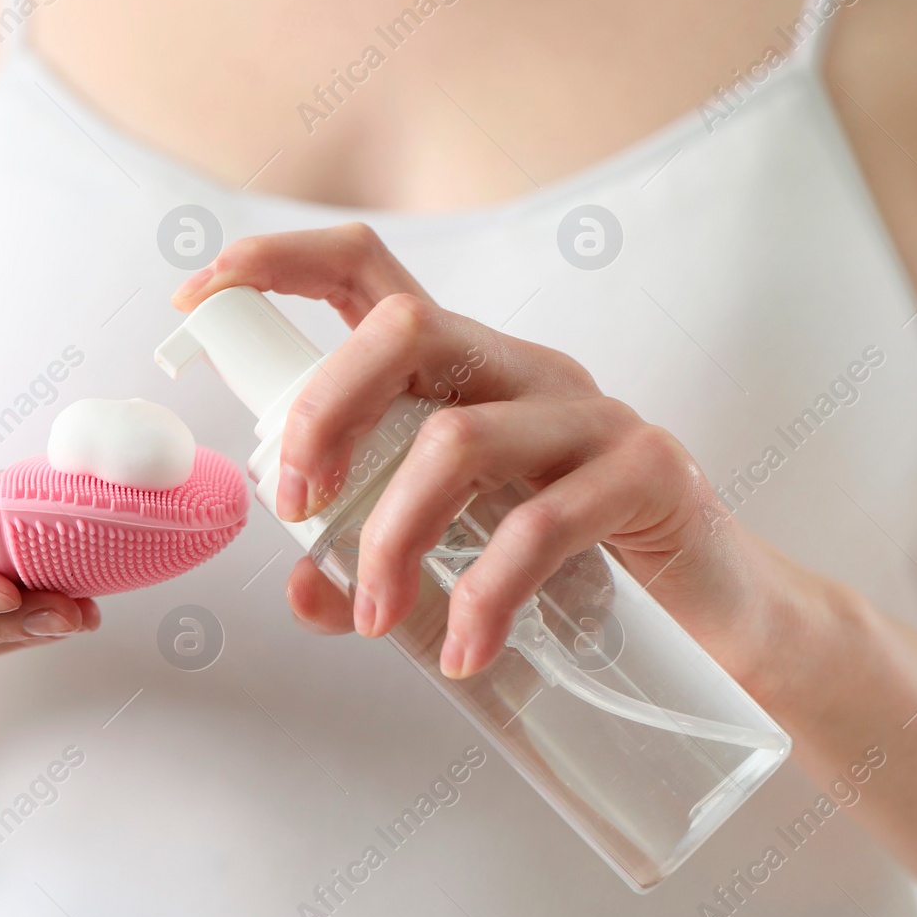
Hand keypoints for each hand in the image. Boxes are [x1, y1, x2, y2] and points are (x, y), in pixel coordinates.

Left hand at [173, 224, 815, 696]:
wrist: (718, 621)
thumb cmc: (577, 573)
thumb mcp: (458, 558)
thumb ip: (376, 560)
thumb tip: (303, 585)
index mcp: (468, 371)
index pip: (370, 275)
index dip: (277, 263)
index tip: (197, 296)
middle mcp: (523, 371)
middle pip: (404, 331)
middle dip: (323, 412)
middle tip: (295, 509)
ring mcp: (590, 413)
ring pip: (458, 437)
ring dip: (392, 536)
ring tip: (375, 617)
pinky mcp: (645, 471)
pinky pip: (540, 524)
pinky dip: (485, 596)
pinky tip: (467, 653)